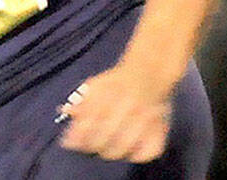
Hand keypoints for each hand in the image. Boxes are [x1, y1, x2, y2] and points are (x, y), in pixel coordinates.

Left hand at [60, 57, 175, 163]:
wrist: (150, 72)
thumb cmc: (118, 81)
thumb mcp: (96, 85)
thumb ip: (81, 101)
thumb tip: (65, 114)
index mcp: (112, 94)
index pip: (89, 126)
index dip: (77, 137)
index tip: (70, 142)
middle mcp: (130, 107)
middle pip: (103, 141)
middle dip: (92, 145)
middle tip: (89, 144)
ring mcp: (147, 120)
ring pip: (122, 150)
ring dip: (110, 151)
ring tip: (107, 145)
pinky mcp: (161, 130)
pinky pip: (146, 153)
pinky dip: (135, 155)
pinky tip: (128, 148)